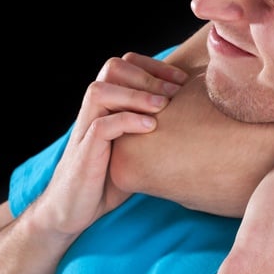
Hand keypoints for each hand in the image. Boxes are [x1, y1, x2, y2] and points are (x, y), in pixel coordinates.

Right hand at [34, 53, 187, 236]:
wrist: (74, 209)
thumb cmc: (110, 177)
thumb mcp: (137, 147)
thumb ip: (155, 127)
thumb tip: (199, 116)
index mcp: (107, 104)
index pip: (125, 64)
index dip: (154, 66)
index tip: (182, 80)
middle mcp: (94, 111)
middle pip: (112, 68)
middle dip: (148, 75)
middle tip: (176, 91)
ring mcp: (85, 130)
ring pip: (100, 91)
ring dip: (136, 94)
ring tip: (163, 105)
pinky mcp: (83, 153)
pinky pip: (100, 126)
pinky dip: (126, 121)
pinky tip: (150, 127)